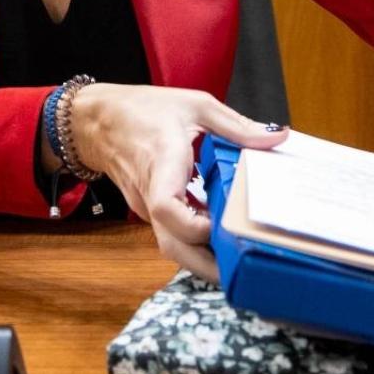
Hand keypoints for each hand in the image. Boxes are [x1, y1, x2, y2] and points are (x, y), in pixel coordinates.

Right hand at [66, 84, 287, 281]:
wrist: (95, 121)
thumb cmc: (142, 110)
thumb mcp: (195, 105)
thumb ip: (237, 125)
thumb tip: (278, 137)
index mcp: (161, 161)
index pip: (166, 206)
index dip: (194, 226)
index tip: (221, 226)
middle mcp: (150, 192)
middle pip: (172, 244)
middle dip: (207, 264)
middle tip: (245, 269)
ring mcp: (146, 205)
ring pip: (172, 244)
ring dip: (203, 257)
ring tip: (239, 258)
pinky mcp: (149, 210)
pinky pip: (171, 234)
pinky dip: (195, 242)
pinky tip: (220, 238)